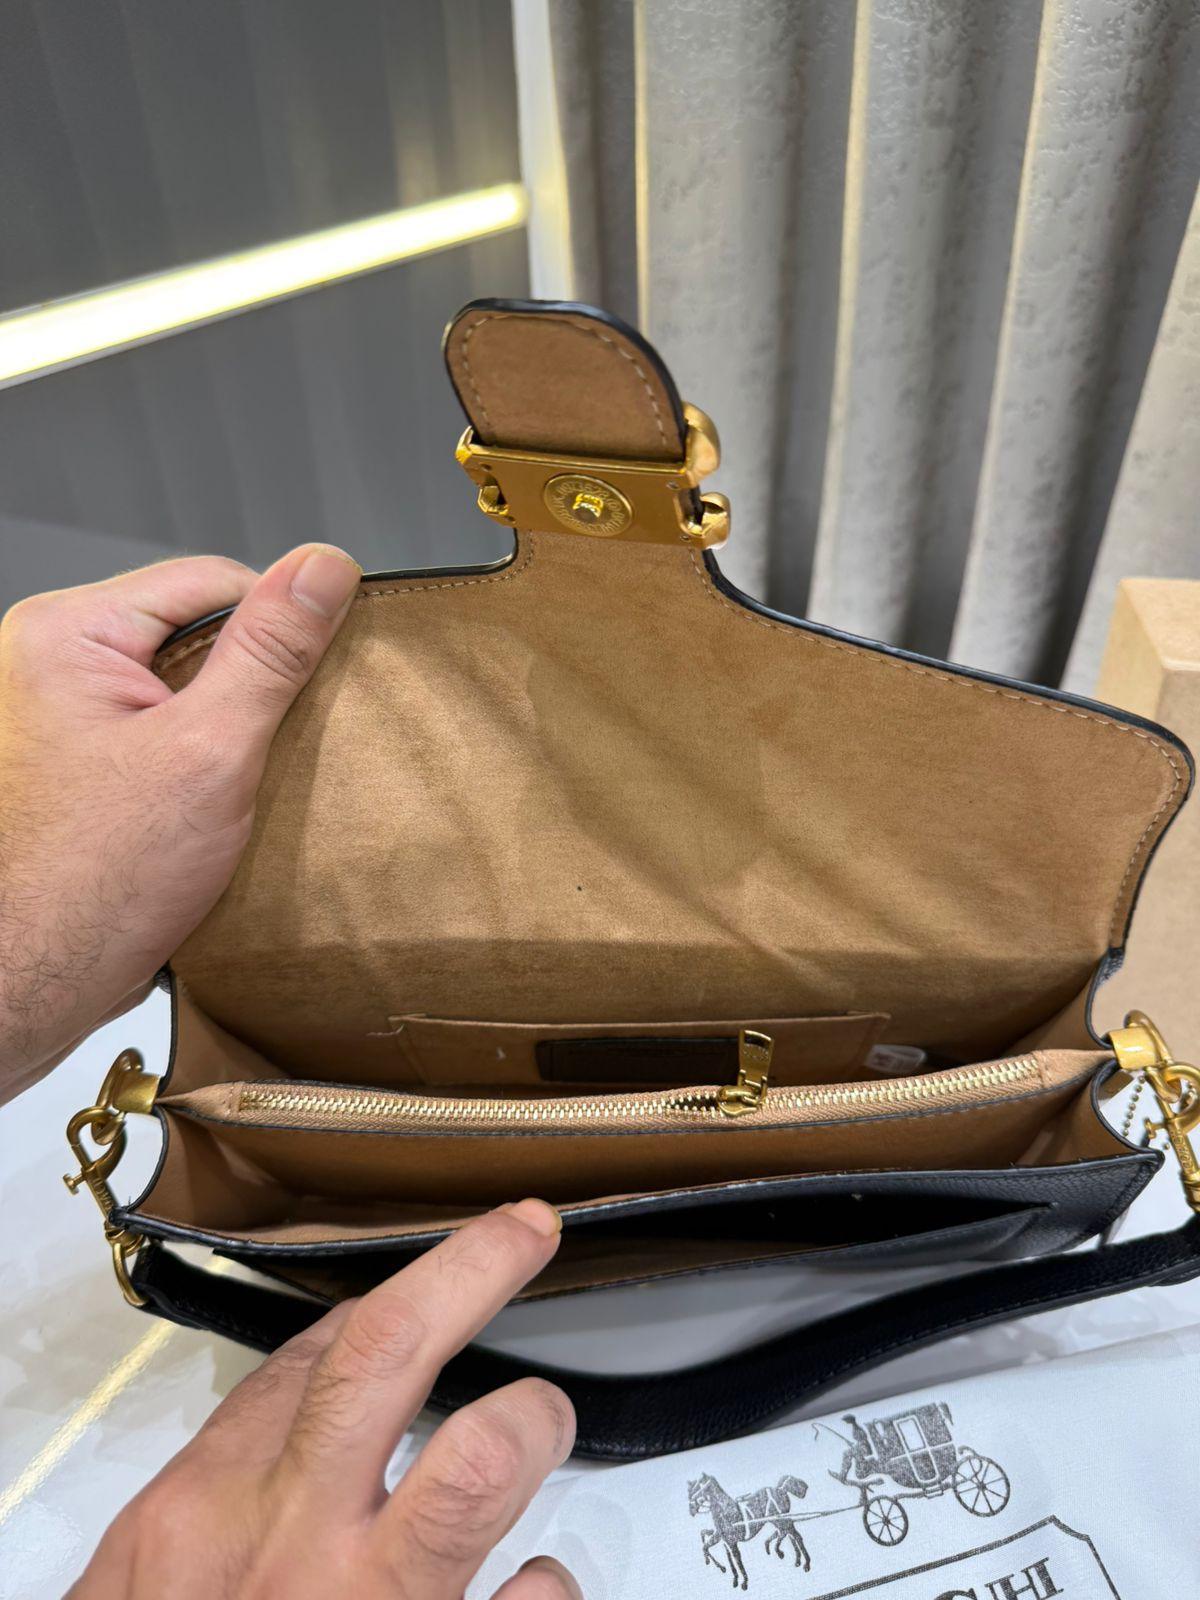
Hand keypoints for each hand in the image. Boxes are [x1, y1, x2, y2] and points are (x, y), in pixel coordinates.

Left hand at [0, 545, 362, 1097]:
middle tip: (262, 753)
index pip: (212, 580)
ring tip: (232, 788)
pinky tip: (214, 809)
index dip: (276, 629)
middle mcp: (52, 662)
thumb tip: (322, 568)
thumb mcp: (209, 751)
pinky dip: (203, 765)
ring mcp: (65, 715)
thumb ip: (270, 652)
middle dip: (249, 690)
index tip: (316, 679)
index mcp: (66, 633)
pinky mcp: (83, 763)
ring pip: (186, 687)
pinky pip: (165, 733)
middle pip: (197, 632)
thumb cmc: (94, 883)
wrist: (33, 983)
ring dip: (228, 733)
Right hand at [70, 1199, 580, 1598]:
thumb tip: (311, 1382)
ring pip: (477, 1463)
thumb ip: (230, 1482)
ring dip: (529, 1421)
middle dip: (467, 1274)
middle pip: (384, 1359)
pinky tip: (540, 1585)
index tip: (441, 1275)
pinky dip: (548, 1588)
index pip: (307, 1364)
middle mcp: (290, 1547)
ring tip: (546, 1414)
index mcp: (204, 1515)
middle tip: (526, 1231)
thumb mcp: (151, 1576)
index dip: (389, 1301)